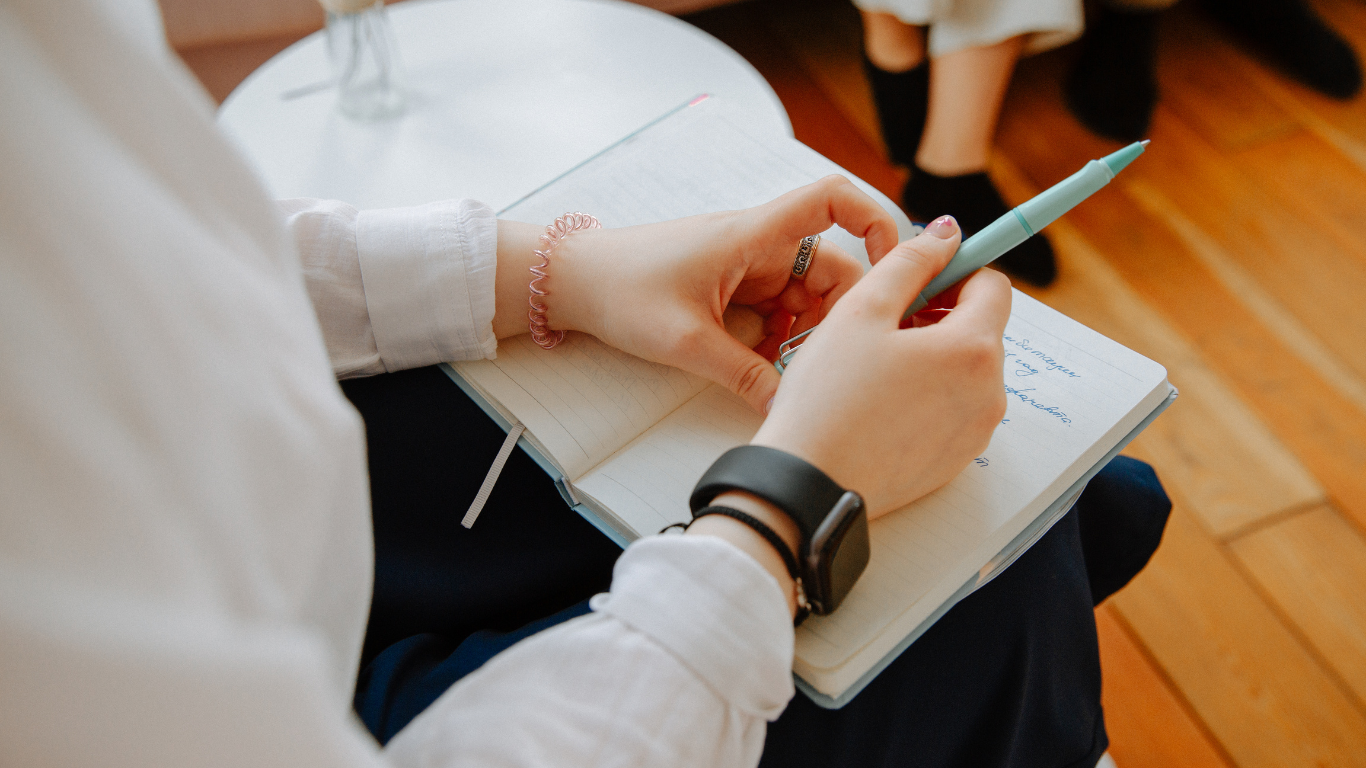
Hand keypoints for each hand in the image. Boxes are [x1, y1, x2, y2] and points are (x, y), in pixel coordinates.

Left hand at [494, 176, 899, 411]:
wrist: (571, 283)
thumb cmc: (621, 290)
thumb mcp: (687, 342)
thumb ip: (745, 375)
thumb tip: (788, 408)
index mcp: (753, 234)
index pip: (833, 199)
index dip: (875, 220)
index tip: (894, 265)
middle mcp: (759, 244)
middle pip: (832, 268)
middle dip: (836, 316)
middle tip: (822, 362)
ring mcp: (748, 266)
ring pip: (806, 297)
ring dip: (806, 334)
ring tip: (784, 371)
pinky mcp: (734, 289)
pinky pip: (778, 312)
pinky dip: (780, 340)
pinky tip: (763, 368)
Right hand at [751, 216, 1011, 517]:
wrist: (809, 484)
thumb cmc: (828, 398)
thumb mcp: (862, 310)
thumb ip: (910, 261)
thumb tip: (946, 233)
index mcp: (973, 349)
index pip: (993, 286)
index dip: (954, 272)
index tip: (916, 279)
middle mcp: (989, 393)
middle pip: (981, 329)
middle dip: (940, 316)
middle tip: (883, 324)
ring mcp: (976, 432)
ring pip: (966, 370)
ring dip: (933, 356)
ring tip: (876, 366)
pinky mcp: (956, 460)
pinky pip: (953, 409)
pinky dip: (927, 396)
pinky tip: (880, 403)